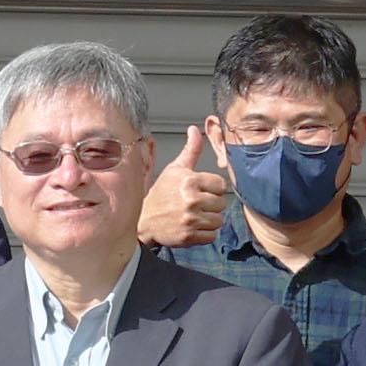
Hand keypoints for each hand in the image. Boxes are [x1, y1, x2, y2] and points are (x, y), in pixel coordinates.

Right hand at [134, 125, 231, 249]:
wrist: (144, 220)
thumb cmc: (161, 194)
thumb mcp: (175, 169)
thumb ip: (190, 150)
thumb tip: (195, 129)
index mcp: (190, 181)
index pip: (221, 185)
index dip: (212, 188)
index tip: (201, 190)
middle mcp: (191, 200)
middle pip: (221, 203)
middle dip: (211, 204)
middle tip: (196, 204)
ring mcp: (190, 219)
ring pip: (218, 220)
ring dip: (209, 219)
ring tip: (194, 215)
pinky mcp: (189, 236)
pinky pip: (212, 236)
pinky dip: (205, 233)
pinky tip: (193, 226)